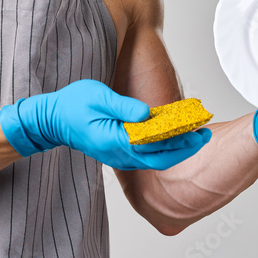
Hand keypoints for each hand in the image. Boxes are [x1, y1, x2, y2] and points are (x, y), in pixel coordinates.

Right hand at [0, 79, 210, 169]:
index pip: (153, 145)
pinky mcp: (119, 153)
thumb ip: (122, 107)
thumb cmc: (72, 105)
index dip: (178, 140)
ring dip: (176, 150)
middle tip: (205, 135)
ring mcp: (118, 157)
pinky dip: (163, 149)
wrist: (53, 120)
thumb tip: (147, 114)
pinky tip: (174, 137)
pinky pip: (146, 156)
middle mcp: (118, 154)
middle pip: (159, 158)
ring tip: (195, 135)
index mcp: (113, 140)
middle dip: (184, 148)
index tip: (196, 130)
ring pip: (154, 160)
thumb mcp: (96, 96)